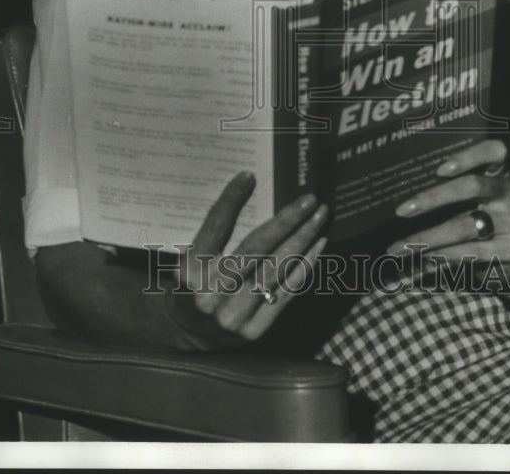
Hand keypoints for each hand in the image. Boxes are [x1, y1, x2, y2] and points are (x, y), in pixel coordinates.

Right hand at [163, 171, 327, 348]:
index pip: (215, 228)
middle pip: (254, 248)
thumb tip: (249, 182)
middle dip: (286, 221)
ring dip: (302, 240)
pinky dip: (304, 267)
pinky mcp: (253, 331)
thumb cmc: (197, 282)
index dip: (230, 200)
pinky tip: (317, 247)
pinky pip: (286, 293)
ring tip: (318, 218)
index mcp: (190, 269)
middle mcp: (209, 293)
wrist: (190, 333)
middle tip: (309, 199)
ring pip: (275, 269)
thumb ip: (218, 226)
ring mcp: (232, 315)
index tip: (250, 176)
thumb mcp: (195, 254)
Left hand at [387, 139, 509, 264]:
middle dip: (432, 198)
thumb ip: (455, 189)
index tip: (439, 169)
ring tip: (401, 247)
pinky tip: (427, 257)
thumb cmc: (489, 215)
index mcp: (503, 171)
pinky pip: (474, 251)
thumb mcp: (480, 196)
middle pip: (473, 186)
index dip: (468, 157)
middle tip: (402, 210)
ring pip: (465, 226)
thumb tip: (409, 197)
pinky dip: (446, 254)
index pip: (494, 151)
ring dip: (428, 238)